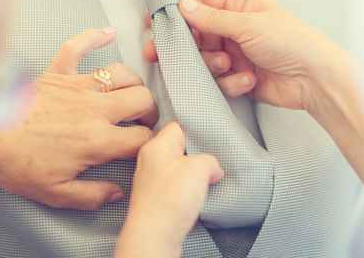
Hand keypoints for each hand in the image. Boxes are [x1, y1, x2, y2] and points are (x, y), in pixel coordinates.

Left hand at [0, 28, 158, 209]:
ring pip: (122, 74)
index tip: (144, 146)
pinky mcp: (58, 73)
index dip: (148, 144)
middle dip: (150, 111)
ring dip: (132, 83)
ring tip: (130, 93)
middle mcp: (93, 109)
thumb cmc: (15, 163)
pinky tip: (108, 33)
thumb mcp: (55, 193)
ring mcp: (77, 87)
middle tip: (143, 120)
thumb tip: (115, 193)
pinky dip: (95, 36)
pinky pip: (79, 46)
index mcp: (96, 141)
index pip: (141, 138)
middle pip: (142, 100)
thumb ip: (91, 196)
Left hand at [116, 122, 222, 257]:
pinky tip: (198, 197)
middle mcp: (150, 162)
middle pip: (180, 148)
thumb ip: (209, 159)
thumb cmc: (168, 202)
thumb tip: (213, 168)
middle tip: (213, 159)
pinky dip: (190, 191)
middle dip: (198, 154)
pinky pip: (178, 188)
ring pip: (180, 169)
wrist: (154, 238)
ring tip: (207, 180)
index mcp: (155, 147)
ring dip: (195, 175)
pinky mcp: (158, 201)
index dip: (196, 129)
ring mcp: (153, 182)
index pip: (177, 125)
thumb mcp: (198, 168)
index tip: (211, 134)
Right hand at [176, 0, 355, 119]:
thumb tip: (183, 5)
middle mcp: (237, 29)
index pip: (201, 6)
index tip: (153, 23)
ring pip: (206, 61)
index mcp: (241, 6)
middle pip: (197, 36)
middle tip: (162, 54)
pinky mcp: (241, 78)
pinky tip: (249, 80)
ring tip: (230, 65)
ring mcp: (239, 54)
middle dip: (188, 47)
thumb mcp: (248, 24)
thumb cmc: (292, 42)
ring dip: (214, 66)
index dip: (177, 14)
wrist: (316, 80)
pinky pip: (220, 81)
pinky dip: (231, 82)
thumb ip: (211, 18)